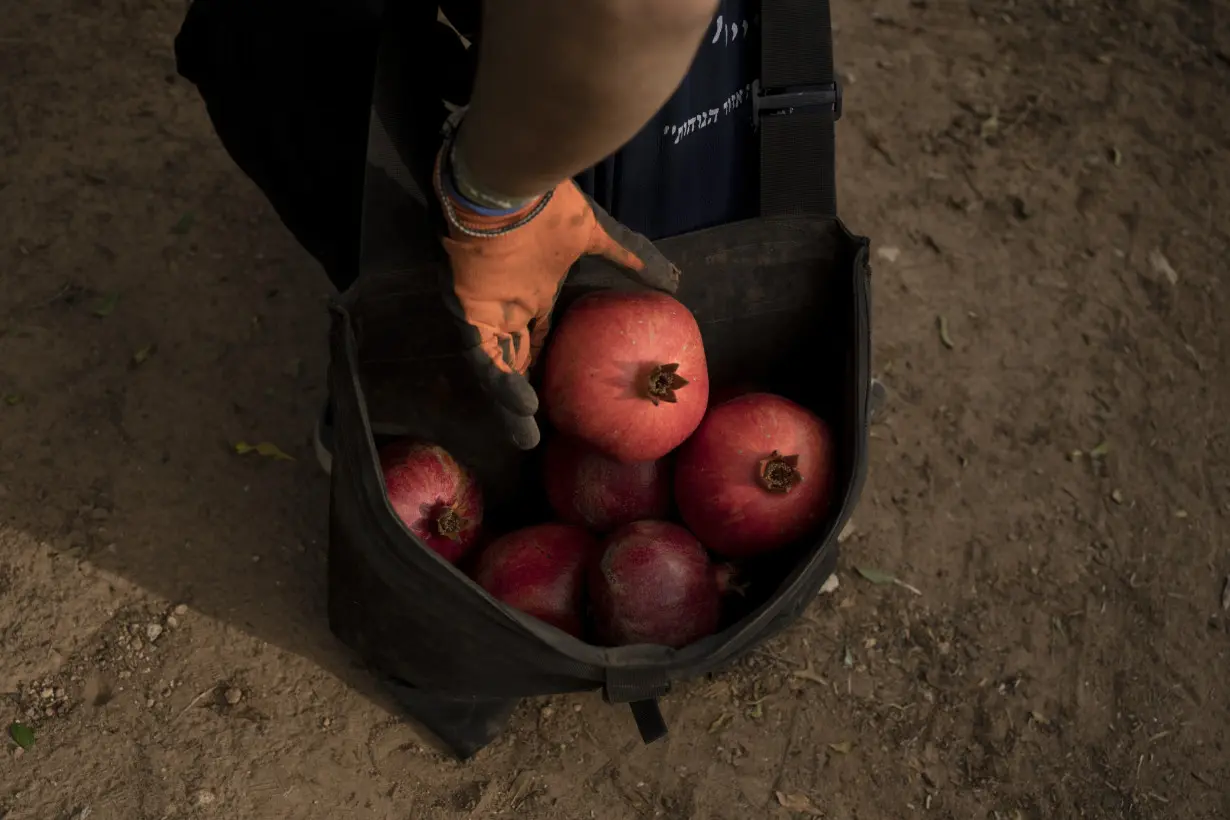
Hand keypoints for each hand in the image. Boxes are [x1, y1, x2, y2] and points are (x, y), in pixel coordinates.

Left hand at [432, 145, 679, 449]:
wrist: (510, 182)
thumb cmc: (549, 205)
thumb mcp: (596, 235)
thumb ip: (632, 256)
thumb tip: (676, 279)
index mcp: (536, 292)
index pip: (541, 338)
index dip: (549, 367)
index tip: (563, 400)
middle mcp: (510, 307)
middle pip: (515, 360)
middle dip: (522, 398)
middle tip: (537, 437)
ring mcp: (490, 311)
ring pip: (495, 367)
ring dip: (509, 401)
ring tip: (527, 436)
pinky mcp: (471, 311)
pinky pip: (481, 356)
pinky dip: (499, 380)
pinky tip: (521, 403)